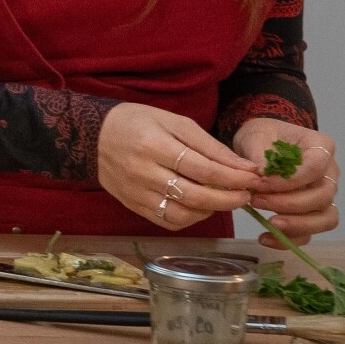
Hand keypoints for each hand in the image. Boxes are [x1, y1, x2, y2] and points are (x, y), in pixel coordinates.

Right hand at [95, 101, 259, 230]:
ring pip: (182, 214)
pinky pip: (167, 221)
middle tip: (247, 195)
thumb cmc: (138, 122)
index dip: (232, 176)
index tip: (254, 177)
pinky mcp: (132, 206)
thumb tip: (245, 167)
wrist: (91, 135)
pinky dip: (190, 218)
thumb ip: (209, 145)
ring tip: (223, 200)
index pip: (202, 168)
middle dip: (229, 199)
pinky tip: (200, 207)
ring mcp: (136, 193)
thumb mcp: (174, 122)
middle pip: (194, 195)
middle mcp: (143, 173)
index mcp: (154, 145)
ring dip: (211, 211)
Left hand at [230, 116, 340, 246]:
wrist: (260, 144)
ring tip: (269, 224)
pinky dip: (289, 240)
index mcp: (321, 147)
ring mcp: (323, 195)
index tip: (262, 184)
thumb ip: (258, 153)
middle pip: (324, 196)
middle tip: (257, 201)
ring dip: (297, 225)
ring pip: (326, 218)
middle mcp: (329, 173)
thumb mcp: (255, 136)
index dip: (291, 180)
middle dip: (290, 204)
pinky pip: (310, 233)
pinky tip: (265, 238)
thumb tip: (260, 175)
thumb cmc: (262, 136)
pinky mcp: (311, 214)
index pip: (316, 167)